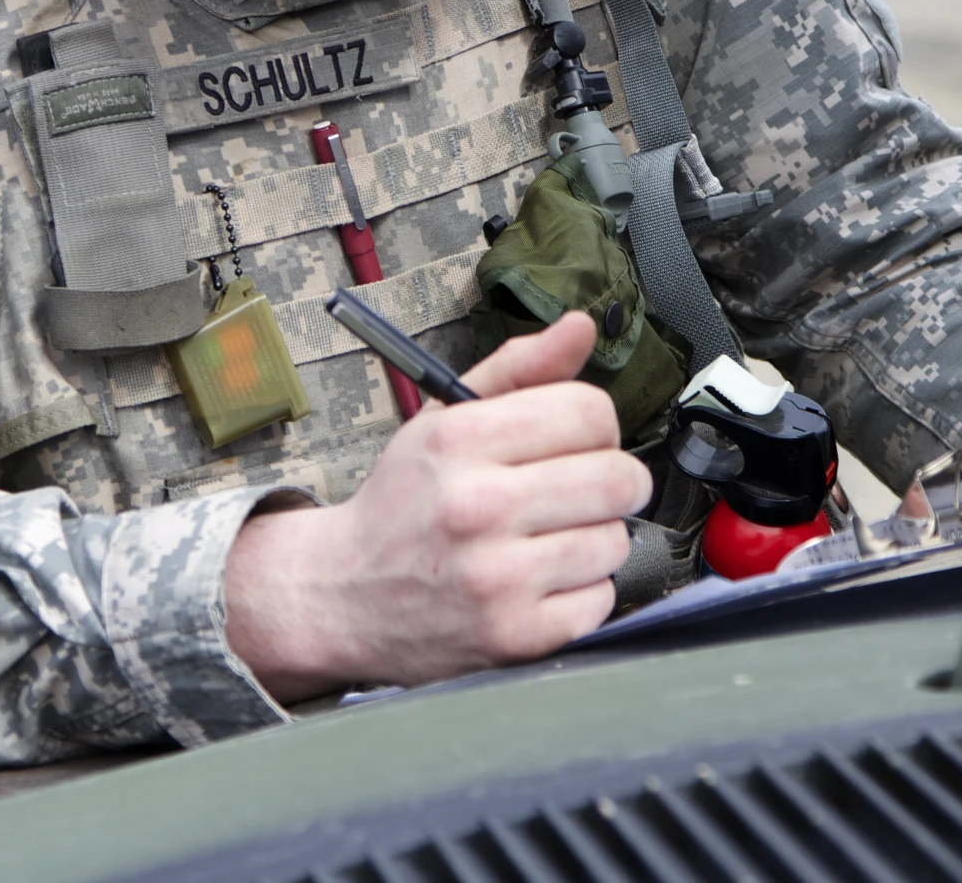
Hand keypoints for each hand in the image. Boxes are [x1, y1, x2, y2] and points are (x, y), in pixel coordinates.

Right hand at [223, 313, 649, 699]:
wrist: (344, 595)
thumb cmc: (404, 503)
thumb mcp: (444, 420)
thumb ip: (518, 370)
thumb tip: (581, 326)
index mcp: (459, 441)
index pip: (590, 412)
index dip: (594, 424)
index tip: (575, 440)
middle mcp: (477, 507)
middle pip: (617, 477)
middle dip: (613, 480)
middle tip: (582, 489)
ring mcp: (497, 577)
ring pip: (615, 541)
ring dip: (594, 538)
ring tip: (548, 538)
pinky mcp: (515, 635)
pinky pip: (601, 600)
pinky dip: (581, 591)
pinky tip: (540, 580)